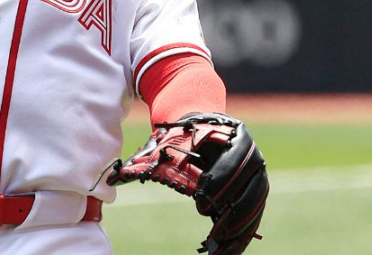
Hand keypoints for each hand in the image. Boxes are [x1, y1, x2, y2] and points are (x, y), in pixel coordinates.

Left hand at [108, 113, 268, 253]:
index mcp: (235, 137)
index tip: (201, 201)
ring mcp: (257, 177)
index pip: (233, 162)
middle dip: (233, 215)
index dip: (219, 182)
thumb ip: (148, 159)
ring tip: (219, 251)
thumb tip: (115, 178)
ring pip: (254, 208)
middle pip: (251, 190)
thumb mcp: (168, 142)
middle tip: (215, 235)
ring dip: (238, 232)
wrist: (202, 129)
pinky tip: (225, 251)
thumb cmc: (182, 136)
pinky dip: (241, 237)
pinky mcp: (254, 194)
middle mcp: (253, 157)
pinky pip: (252, 218)